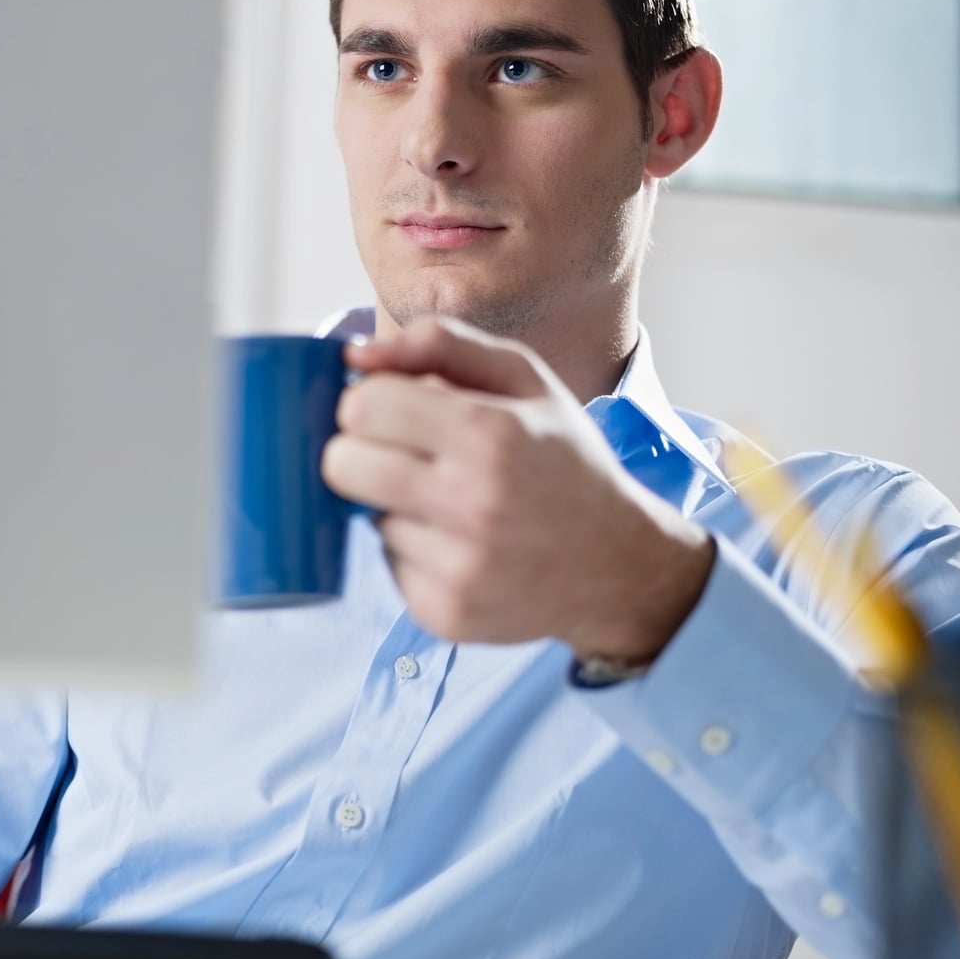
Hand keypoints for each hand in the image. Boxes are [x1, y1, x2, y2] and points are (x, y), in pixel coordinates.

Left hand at [322, 317, 713, 659]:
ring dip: (391, 504)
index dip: (367, 403)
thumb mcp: (524, 378)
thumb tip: (353, 356)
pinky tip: (457, 543)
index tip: (391, 410)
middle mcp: (474, 503)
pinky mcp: (444, 614)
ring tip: (450, 502)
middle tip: (399, 454)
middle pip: (340, 465)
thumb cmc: (562, 457)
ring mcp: (459, 568)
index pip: (362, 407)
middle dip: (358, 451)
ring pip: (363, 516)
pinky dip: (410, 549)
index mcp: (490, 433)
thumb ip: (439, 343)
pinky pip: (386, 564)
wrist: (618, 564)